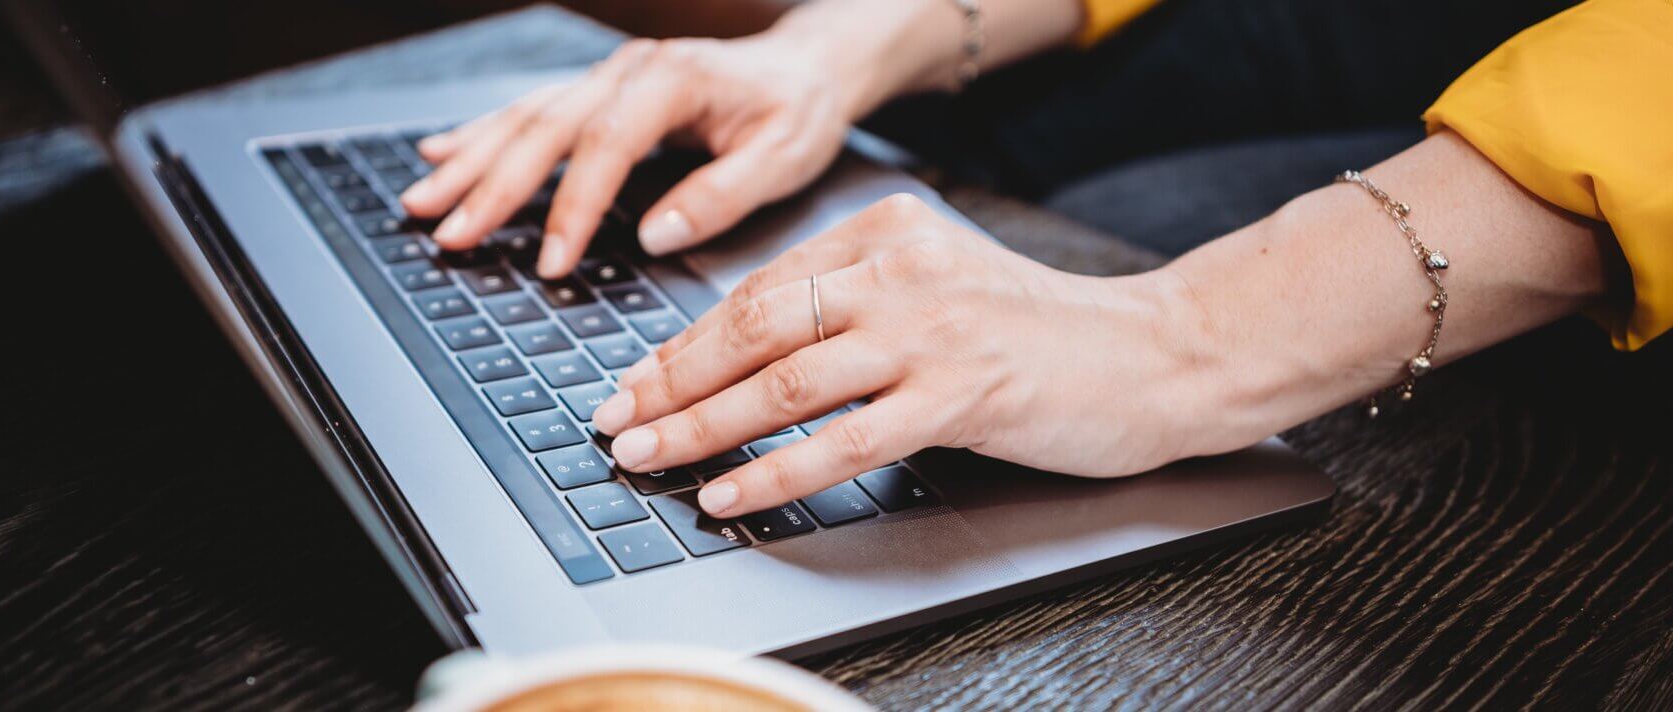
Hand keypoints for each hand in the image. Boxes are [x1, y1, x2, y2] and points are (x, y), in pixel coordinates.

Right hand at [399, 35, 858, 278]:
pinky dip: (484, 133)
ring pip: (526, 116)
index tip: (550, 264)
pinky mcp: (602, 90)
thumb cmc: (799, 112)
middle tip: (448, 233)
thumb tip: (656, 235)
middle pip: (545, 128)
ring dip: (471, 159)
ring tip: (422, 199)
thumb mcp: (783, 157)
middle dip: (490, 185)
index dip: (573, 208)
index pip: (607, 147)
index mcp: (673, 81)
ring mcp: (609, 76)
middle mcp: (630, 70)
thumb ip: (720, 196)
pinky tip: (442, 151)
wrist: (807, 67)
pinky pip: (532, 109)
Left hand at [589, 195, 1258, 517]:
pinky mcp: (960, 392)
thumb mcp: (937, 287)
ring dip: (703, 425)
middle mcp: (900, 268)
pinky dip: (775, 472)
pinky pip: (843, 439)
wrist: (1155, 356)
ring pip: (784, 381)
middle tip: (617, 419)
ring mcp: (930, 328)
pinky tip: (729, 492)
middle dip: (670, 380)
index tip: (639, 379)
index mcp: (886, 232)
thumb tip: (743, 355)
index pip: (759, 286)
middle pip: (754, 326)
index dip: (686, 340)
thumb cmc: (1041, 334)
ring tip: (648, 455)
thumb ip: (853, 304)